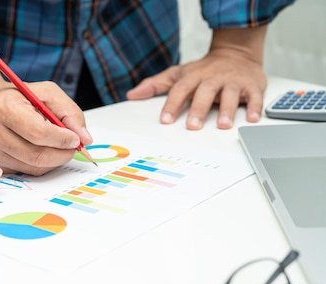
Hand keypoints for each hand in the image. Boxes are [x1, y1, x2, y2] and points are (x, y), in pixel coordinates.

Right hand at [0, 79, 92, 175]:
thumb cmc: (15, 97)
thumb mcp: (44, 92)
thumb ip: (68, 112)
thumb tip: (84, 139)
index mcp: (5, 108)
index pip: (38, 133)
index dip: (62, 139)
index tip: (75, 139)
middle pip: (36, 155)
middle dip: (62, 154)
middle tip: (72, 147)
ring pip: (32, 167)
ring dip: (53, 161)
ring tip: (58, 147)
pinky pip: (24, 172)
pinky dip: (40, 165)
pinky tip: (42, 152)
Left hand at [126, 27, 267, 129]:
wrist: (236, 53)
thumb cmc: (204, 70)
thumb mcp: (178, 74)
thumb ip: (155, 85)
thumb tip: (132, 94)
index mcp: (194, 76)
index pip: (180, 89)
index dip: (172, 104)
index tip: (165, 120)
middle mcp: (213, 78)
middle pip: (205, 91)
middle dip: (199, 109)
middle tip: (193, 126)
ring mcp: (233, 81)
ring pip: (231, 94)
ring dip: (228, 110)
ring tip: (223, 125)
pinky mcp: (252, 85)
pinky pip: (255, 96)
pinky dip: (255, 107)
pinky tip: (251, 119)